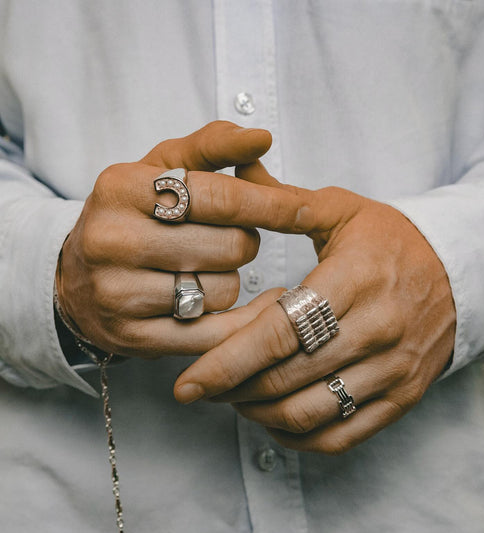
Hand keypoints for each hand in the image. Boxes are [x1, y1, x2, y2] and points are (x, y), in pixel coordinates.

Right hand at [57, 121, 281, 356]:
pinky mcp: (133, 338)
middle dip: (245, 243)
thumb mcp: (160, 170)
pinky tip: (253, 310)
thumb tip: (262, 136)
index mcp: (121, 188)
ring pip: (223, 292)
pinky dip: (240, 323)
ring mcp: (119, 294)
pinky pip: (212, 334)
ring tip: (207, 271)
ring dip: (231, 281)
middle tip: (232, 241)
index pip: (218, 196)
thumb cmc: (132, 216)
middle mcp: (113, 241)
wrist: (76, 279)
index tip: (301, 210)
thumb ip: (211, 147)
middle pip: (229, 247)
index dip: (269, 205)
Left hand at [174, 162, 455, 453]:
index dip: (227, 361)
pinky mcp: (401, 398)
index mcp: (354, 280)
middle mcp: (376, 331)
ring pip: (308, 415)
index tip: (187, 382)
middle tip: (198, 387)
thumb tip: (231, 173)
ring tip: (232, 397)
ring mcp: (392, 371)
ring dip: (257, 414)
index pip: (281, 331)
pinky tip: (273, 419)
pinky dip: (296, 438)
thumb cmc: (391, 240)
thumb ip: (284, 201)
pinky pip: (340, 437)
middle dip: (231, 390)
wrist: (460, 273)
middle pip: (286, 379)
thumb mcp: (342, 210)